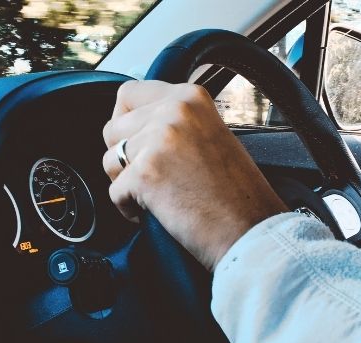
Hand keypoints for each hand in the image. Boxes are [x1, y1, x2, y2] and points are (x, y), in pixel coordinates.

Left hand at [102, 80, 286, 270]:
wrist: (250, 230)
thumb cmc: (235, 194)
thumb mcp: (208, 135)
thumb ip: (173, 122)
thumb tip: (131, 124)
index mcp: (190, 97)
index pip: (128, 93)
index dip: (124, 121)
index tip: (134, 142)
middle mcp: (173, 111)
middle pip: (112, 128)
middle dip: (123, 156)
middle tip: (151, 177)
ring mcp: (158, 140)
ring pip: (109, 160)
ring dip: (124, 182)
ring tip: (157, 195)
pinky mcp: (145, 173)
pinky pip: (114, 191)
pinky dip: (129, 208)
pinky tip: (158, 211)